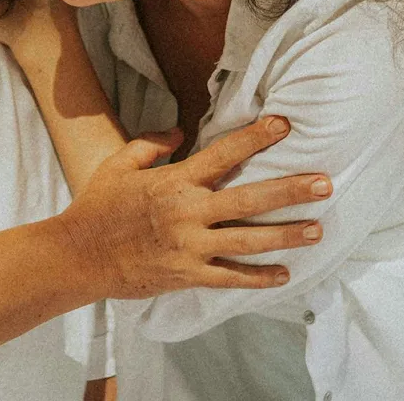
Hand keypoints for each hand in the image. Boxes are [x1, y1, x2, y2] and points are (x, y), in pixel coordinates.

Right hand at [57, 116, 331, 298]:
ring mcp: (190, 247)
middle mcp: (188, 212)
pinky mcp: (187, 275)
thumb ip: (150, 144)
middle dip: (290, 190)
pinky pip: (230, 278)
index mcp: (174, 181)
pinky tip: (284, 274)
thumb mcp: (118, 164)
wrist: (78, 256)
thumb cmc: (97, 207)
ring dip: (286, 234)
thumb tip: (178, 131)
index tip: (285, 125)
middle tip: (325, 183)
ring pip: (248, 240)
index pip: (223, 154)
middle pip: (249, 198)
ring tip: (318, 228)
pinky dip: (258, 278)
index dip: (256, 137)